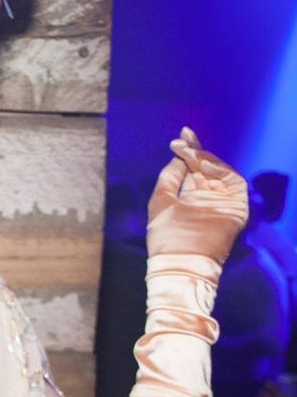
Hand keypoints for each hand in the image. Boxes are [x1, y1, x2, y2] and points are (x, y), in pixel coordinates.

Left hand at [146, 127, 247, 264]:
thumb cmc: (166, 237)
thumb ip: (169, 177)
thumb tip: (178, 155)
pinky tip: (203, 166)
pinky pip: (235, 182)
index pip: (193, 169)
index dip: (189, 151)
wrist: (180, 261)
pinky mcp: (236, 209)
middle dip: (197, 151)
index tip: (182, 135)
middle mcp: (208, 199)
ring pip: (221, 172)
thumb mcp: (161, 201)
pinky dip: (221, 170)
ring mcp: (222, 203)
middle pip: (207, 168)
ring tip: (192, 155)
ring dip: (206, 159)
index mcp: (190, 198)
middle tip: (185, 138)